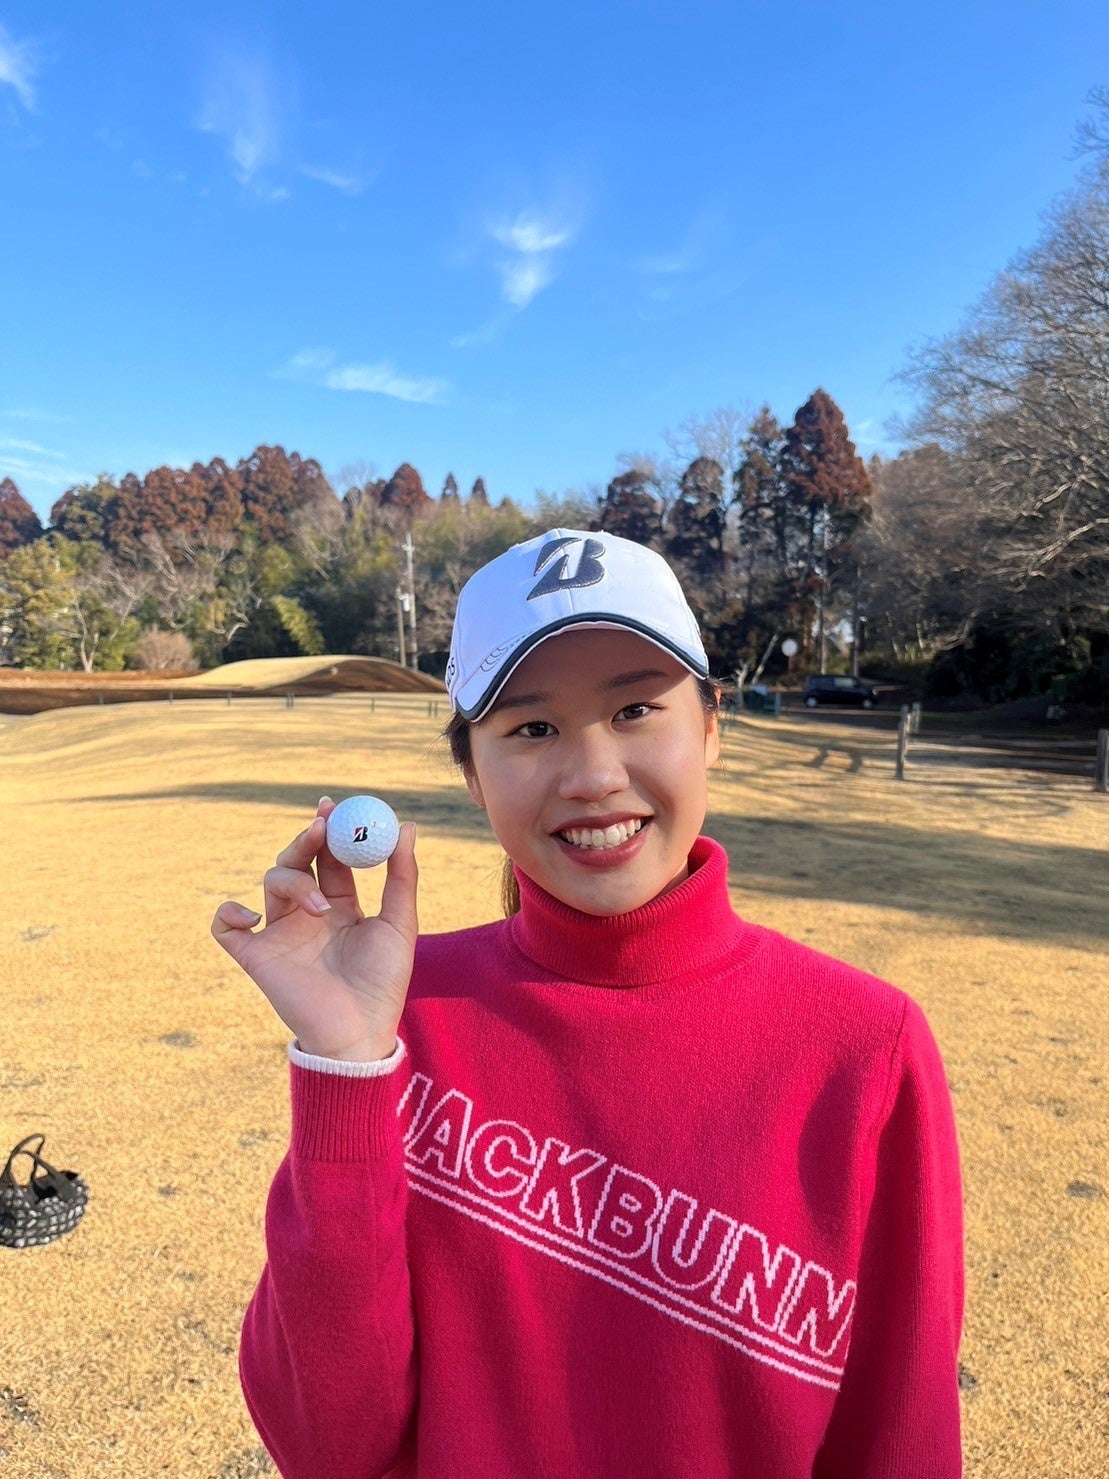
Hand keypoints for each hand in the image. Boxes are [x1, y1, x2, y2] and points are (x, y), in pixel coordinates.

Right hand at [211, 798, 417, 1061]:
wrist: (360, 1032)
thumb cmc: (384, 983)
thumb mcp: (400, 923)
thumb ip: (402, 875)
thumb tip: (408, 826)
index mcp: (340, 905)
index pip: (330, 857)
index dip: (331, 830)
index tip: (336, 807)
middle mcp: (307, 914)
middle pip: (298, 860)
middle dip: (307, 839)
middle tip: (321, 826)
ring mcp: (280, 933)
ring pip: (271, 881)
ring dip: (294, 881)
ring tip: (322, 907)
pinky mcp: (256, 956)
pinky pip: (225, 928)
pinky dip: (229, 913)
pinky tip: (253, 916)